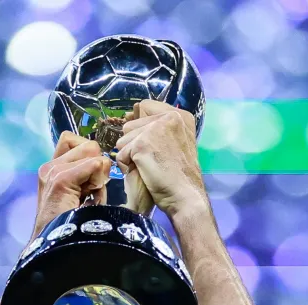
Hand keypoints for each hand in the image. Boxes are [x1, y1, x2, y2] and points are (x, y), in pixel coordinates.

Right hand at [32, 131, 110, 238]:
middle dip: (97, 165)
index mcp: (52, 169)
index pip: (76, 142)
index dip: (92, 159)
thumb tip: (104, 162)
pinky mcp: (59, 180)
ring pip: (91, 151)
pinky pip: (93, 165)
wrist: (57, 250)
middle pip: (87, 144)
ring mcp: (52, 172)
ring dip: (98, 175)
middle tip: (92, 192)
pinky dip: (98, 181)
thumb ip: (88, 175)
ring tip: (90, 197)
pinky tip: (90, 199)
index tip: (90, 186)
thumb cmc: (73, 227)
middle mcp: (49, 167)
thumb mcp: (82, 195)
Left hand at [115, 100, 208, 218]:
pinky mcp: (142, 144)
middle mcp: (169, 117)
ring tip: (148, 167)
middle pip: (130, 124)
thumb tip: (131, 115)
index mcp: (179, 115)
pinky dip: (127, 166)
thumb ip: (161, 128)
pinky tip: (143, 172)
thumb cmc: (180, 174)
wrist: (186, 195)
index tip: (147, 143)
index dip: (139, 125)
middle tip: (151, 160)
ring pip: (123, 139)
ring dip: (130, 155)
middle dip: (134, 143)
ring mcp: (155, 129)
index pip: (144, 106)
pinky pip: (121, 153)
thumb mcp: (177, 141)